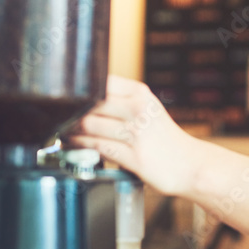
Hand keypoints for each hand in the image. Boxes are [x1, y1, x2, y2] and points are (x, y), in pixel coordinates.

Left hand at [69, 75, 198, 195]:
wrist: (191, 165)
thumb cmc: (166, 139)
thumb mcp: (148, 109)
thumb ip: (121, 101)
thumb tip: (84, 99)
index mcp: (140, 93)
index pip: (100, 82)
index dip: (78, 89)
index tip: (61, 95)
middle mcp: (139, 109)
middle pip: (91, 103)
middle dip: (70, 110)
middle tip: (56, 114)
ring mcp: (137, 133)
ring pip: (89, 125)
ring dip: (70, 129)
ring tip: (61, 129)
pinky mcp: (134, 156)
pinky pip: (97, 147)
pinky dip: (79, 145)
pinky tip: (71, 144)